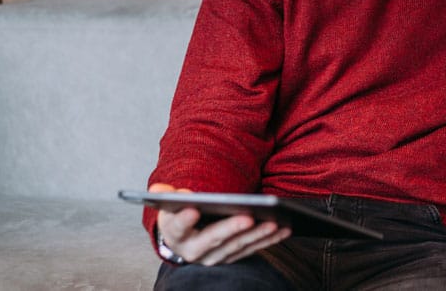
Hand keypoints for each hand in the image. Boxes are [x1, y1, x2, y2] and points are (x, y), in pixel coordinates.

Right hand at [150, 183, 291, 265]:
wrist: (186, 237)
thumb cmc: (180, 214)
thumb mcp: (168, 204)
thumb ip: (166, 195)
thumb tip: (160, 188)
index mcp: (176, 234)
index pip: (178, 227)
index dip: (184, 219)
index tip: (193, 209)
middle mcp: (194, 251)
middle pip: (214, 239)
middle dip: (231, 229)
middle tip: (248, 217)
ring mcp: (215, 257)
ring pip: (238, 246)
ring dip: (257, 235)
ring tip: (274, 221)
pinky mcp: (233, 257)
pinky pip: (253, 248)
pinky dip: (269, 240)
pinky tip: (285, 229)